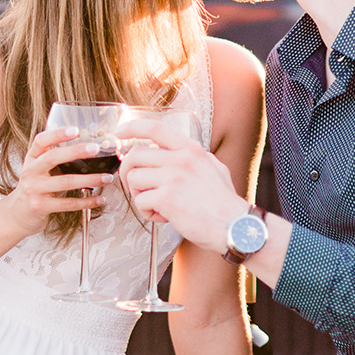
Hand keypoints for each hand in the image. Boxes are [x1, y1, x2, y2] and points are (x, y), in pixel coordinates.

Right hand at [3, 128, 115, 242]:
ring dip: (90, 180)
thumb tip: (87, 148)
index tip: (76, 129)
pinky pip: (68, 203)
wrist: (16, 215)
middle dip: (76, 151)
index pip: (41, 141)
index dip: (57, 134)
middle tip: (96, 149)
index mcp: (32, 159)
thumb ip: (54, 159)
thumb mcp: (38, 169)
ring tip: (107, 178)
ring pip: (65, 182)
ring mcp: (34, 190)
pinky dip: (87, 201)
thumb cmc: (34, 188)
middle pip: (53, 158)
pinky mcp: (40, 207)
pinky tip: (100, 199)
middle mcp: (31, 172)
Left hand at [118, 117, 246, 252]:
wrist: (233, 226)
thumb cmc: (224, 203)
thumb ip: (194, 157)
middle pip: (135, 156)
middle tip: (136, 187)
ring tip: (156, 205)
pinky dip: (147, 212)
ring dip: (139, 195)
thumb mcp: (214, 167)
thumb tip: (177, 152)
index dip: (132, 128)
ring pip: (134, 179)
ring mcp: (173, 177)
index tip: (120, 133)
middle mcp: (181, 159)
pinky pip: (140, 201)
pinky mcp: (166, 197)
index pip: (154, 128)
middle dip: (128, 173)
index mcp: (190, 149)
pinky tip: (163, 216)